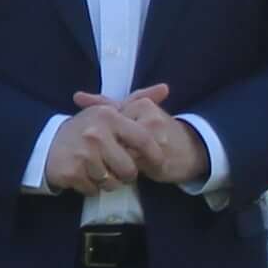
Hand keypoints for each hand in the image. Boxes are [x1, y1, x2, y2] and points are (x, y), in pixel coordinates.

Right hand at [43, 90, 160, 196]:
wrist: (47, 143)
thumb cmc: (86, 128)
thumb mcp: (110, 111)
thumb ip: (139, 100)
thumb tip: (166, 88)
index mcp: (109, 117)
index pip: (143, 140)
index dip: (155, 156)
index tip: (159, 164)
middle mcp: (96, 135)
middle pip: (129, 169)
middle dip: (127, 174)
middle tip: (119, 169)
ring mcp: (83, 155)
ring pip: (112, 183)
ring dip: (109, 182)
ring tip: (100, 170)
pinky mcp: (72, 172)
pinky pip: (94, 190)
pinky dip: (91, 187)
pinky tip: (85, 175)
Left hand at [95, 88, 212, 187]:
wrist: (191, 150)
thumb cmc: (158, 131)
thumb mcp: (134, 113)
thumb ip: (106, 104)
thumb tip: (77, 96)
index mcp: (142, 104)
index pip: (109, 119)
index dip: (103, 134)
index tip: (100, 140)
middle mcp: (149, 118)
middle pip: (113, 137)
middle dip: (107, 148)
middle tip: (103, 153)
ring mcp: (155, 139)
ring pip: (121, 152)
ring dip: (114, 160)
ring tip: (113, 163)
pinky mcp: (157, 159)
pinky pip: (131, 166)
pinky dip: (124, 170)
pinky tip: (122, 171)